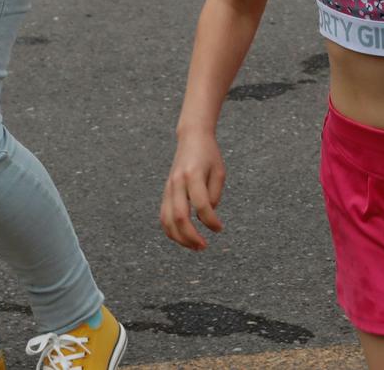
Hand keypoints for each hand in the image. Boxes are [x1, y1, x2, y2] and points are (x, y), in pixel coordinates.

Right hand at [161, 132, 225, 250]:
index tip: (220, 228)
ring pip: (167, 220)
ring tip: (194, 246)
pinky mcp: (165, 192)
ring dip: (179, 238)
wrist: (191, 138)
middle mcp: (178, 182)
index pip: (202, 205)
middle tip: (204, 246)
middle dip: (191, 236)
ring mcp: (168, 188)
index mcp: (193, 174)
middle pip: (180, 216)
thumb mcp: (219, 172)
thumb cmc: (209, 155)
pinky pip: (164, 216)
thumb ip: (214, 195)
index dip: (211, 221)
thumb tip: (206, 217)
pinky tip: (183, 238)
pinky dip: (171, 231)